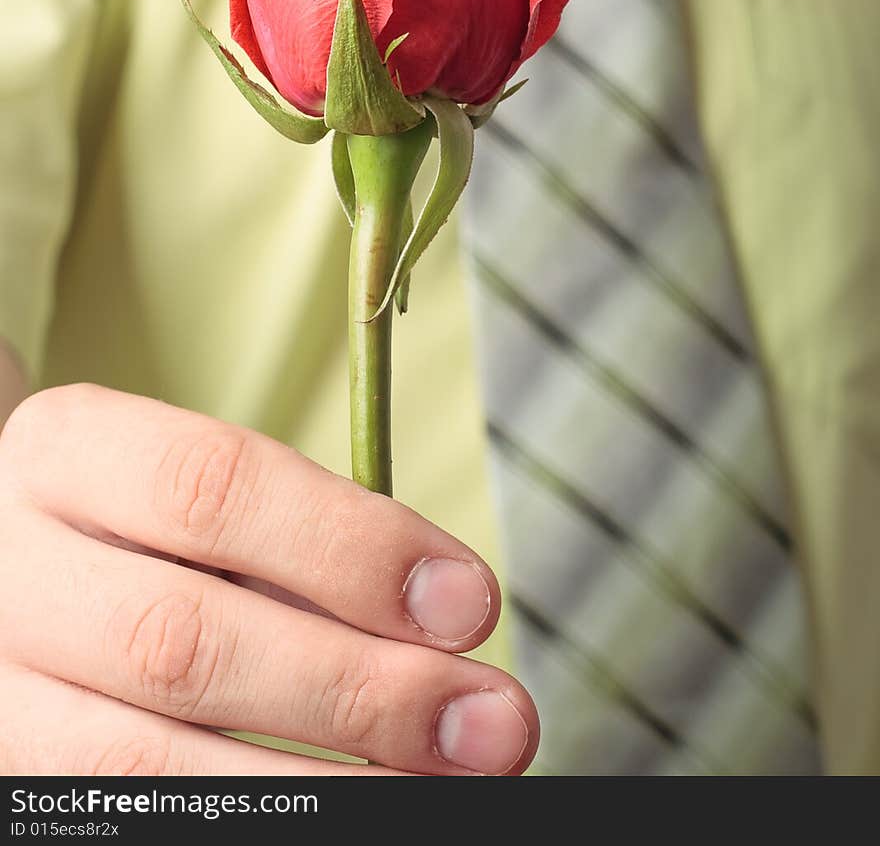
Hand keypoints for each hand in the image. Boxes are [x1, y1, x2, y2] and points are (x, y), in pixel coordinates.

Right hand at [0, 383, 537, 774]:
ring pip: (147, 768)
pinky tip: (359, 807)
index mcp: (65, 452)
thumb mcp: (210, 495)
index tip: (469, 600)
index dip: (349, 549)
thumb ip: (305, 545)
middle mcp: (9, 573)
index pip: (210, 488)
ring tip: (445, 782)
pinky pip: (141, 824)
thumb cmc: (156, 526)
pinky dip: (263, 823)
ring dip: (325, 787)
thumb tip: (444, 622)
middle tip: (492, 720)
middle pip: (183, 643)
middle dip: (358, 690)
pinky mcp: (12, 789)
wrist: (28, 574)